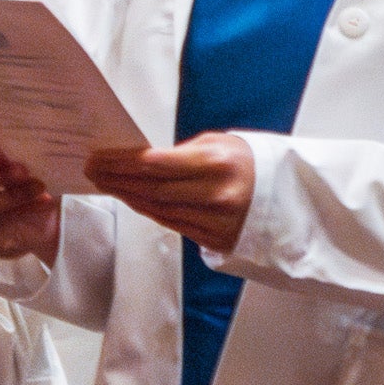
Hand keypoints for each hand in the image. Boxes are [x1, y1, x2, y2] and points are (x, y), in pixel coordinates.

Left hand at [85, 133, 254, 252]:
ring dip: (127, 197)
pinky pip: (172, 224)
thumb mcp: (220, 144)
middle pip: (152, 190)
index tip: (97, 157)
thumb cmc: (248, 162)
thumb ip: (181, 153)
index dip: (121, 162)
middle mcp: (216, 195)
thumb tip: (140, 160)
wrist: (291, 196)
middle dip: (117, 180)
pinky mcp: (217, 240)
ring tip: (105, 184)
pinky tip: (132, 200)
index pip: (155, 164)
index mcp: (217, 164)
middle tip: (92, 171)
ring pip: (158, 210)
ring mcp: (217, 221)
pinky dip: (148, 211)